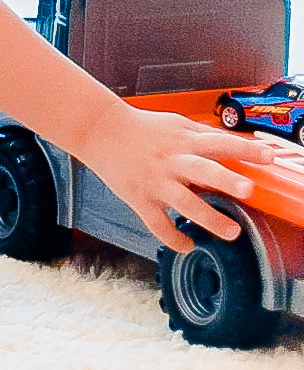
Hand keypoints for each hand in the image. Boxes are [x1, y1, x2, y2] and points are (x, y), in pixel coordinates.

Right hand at [80, 101, 270, 249]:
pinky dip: (173, 238)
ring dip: (208, 218)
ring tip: (231, 233)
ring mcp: (155, 182)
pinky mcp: (139, 198)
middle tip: (248, 190)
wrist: (99, 130)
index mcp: (184, 141)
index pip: (220, 143)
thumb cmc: (140, 127)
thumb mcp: (176, 124)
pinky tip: (188, 244)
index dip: (246, 149)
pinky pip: (157, 223)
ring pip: (184, 203)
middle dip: (226, 180)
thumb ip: (204, 137)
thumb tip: (237, 147)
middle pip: (202, 170)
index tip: (270, 156)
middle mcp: (172, 161)